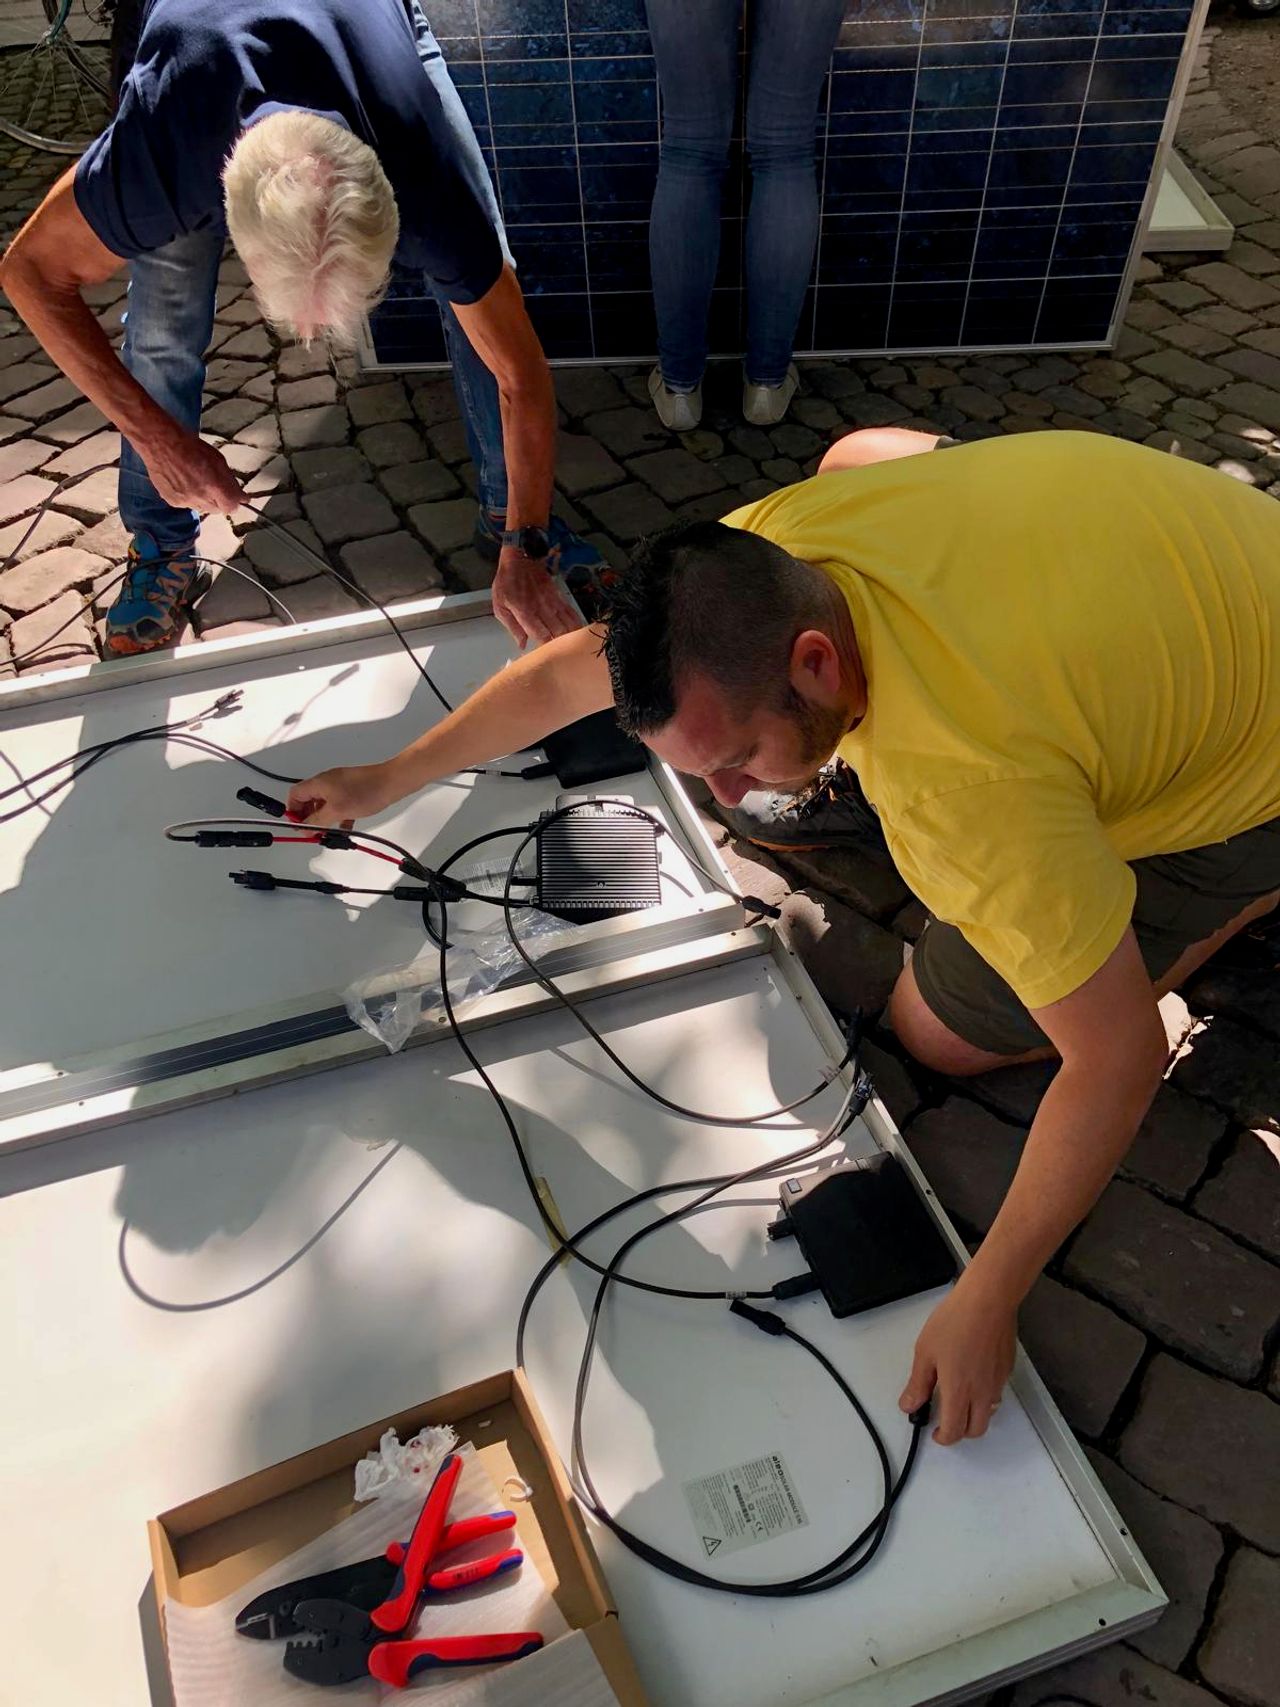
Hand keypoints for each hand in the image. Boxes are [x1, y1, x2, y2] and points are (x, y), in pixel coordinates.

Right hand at [140, 425, 242, 511]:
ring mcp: (185, 501)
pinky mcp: (172, 502)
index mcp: (214, 485)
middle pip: (217, 509)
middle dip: (219, 500)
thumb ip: (231, 482)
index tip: (234, 496)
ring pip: (202, 508)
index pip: (231, 508)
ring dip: (203, 498)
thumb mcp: (218, 460)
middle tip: (212, 483)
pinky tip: (184, 482)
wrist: (161, 444)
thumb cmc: (191, 447)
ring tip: (195, 479)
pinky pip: (187, 505)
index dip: (234, 502)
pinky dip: (189, 497)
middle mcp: (200, 497)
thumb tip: (243, 498)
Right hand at [285, 763, 401, 827]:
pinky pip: (339, 805)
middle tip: (313, 832)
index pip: (295, 795)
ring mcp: (340, 786)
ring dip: (323, 819)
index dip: (293, 811)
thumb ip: (317, 820)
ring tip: (327, 832)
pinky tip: (344, 828)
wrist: (391, 782)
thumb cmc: (365, 791)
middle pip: (308, 800)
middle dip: (308, 817)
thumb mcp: (336, 810)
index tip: (299, 825)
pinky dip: (338, 817)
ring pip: (324, 804)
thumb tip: (304, 827)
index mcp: (318, 783)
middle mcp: (327, 782)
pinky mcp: (352, 791)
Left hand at [492, 545, 582, 649]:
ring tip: (575, 649)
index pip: (541, 636)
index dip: (547, 649)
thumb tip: (523, 645)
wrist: (519, 557)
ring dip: (571, 637)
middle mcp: (541, 609)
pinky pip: (570, 612)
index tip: (549, 658)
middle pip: (557, 632)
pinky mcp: (558, 596)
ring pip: (566, 624)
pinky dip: (575, 623)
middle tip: (564, 656)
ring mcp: (552, 602)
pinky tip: (580, 632)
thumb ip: (512, 627)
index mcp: (525, 613)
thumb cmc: (506, 582)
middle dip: (562, 646)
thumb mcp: (500, 605)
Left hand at [899, 1278, 1016, 1444]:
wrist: (988, 1301)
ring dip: (973, 1415)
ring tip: (958, 1398)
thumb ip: (918, 1384)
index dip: (943, 1438)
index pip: (954, 1431)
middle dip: (960, 1432)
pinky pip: (996, 1394)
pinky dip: (984, 1397)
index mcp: (959, 1391)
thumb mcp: (925, 1352)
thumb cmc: (955, 1322)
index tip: (935, 1432)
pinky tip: (973, 1377)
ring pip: (989, 1414)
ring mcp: (997, 1383)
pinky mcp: (1006, 1370)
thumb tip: (910, 1405)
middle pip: (975, 1430)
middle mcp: (982, 1393)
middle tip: (946, 1421)